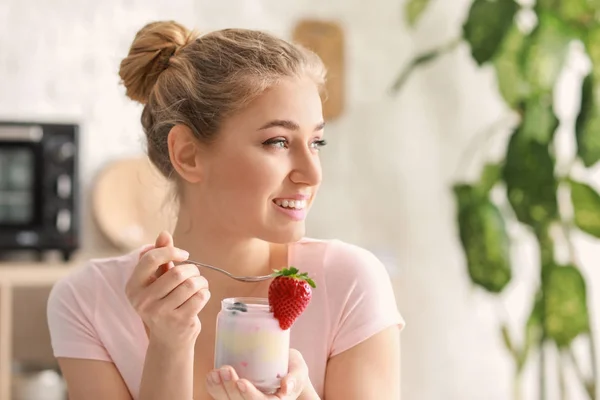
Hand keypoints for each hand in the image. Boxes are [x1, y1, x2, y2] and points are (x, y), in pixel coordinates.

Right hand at [125, 231, 210, 347]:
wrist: (169, 339)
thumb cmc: (163, 302)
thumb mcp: (157, 279)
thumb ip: (159, 255)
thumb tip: (163, 233)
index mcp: (133, 287)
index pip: (151, 259)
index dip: (171, 251)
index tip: (184, 255)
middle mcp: (142, 301)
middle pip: (177, 273)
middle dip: (192, 269)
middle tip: (195, 273)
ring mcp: (160, 313)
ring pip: (190, 285)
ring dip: (200, 281)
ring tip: (199, 284)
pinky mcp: (179, 321)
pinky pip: (200, 297)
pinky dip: (205, 292)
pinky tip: (201, 296)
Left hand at [205, 349, 313, 399]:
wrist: (286, 371)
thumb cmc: (293, 370)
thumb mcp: (299, 371)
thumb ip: (294, 377)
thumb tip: (286, 385)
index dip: (249, 395)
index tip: (241, 381)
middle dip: (231, 389)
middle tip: (225, 369)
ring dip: (219, 390)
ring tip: (215, 372)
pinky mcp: (236, 397)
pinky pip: (222, 398)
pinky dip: (214, 389)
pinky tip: (210, 377)